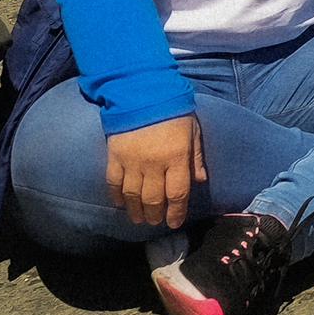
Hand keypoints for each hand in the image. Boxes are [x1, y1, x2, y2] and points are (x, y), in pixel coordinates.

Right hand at [104, 116, 205, 231]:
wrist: (142, 91)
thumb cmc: (173, 111)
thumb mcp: (193, 131)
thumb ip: (196, 157)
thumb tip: (200, 181)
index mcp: (177, 157)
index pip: (177, 193)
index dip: (176, 212)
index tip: (174, 222)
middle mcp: (154, 164)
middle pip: (153, 199)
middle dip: (155, 215)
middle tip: (155, 222)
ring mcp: (132, 161)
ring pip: (133, 195)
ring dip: (136, 211)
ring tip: (139, 219)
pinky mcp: (114, 156)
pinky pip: (113, 183)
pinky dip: (116, 196)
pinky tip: (120, 204)